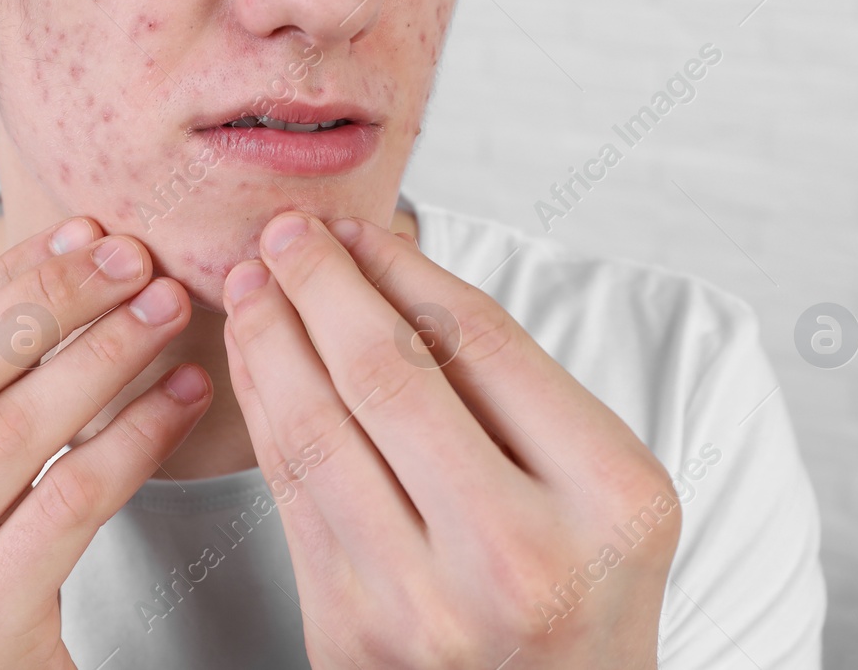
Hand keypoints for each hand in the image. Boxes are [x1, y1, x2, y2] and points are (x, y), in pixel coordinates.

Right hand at [0, 217, 211, 667]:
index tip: (83, 237)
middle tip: (133, 262)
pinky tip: (179, 399)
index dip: (5, 281)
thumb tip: (69, 248)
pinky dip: (135, 436)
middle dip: (54, 302)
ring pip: (14, 430)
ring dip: (105, 356)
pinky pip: (70, 500)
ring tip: (166, 313)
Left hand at [221, 213, 678, 668]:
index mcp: (607, 498)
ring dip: (268, 339)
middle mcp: (516, 556)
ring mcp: (424, 606)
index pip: (481, 340)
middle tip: (282, 233)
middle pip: (386, 374)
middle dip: (318, 285)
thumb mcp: (603, 484)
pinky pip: (289, 494)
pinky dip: (262, 412)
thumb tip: (384, 272)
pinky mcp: (349, 636)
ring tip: (250, 284)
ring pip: (315, 430)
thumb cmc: (584, 588)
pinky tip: (254, 364)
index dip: (401, 267)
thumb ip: (512, 386)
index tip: (358, 229)